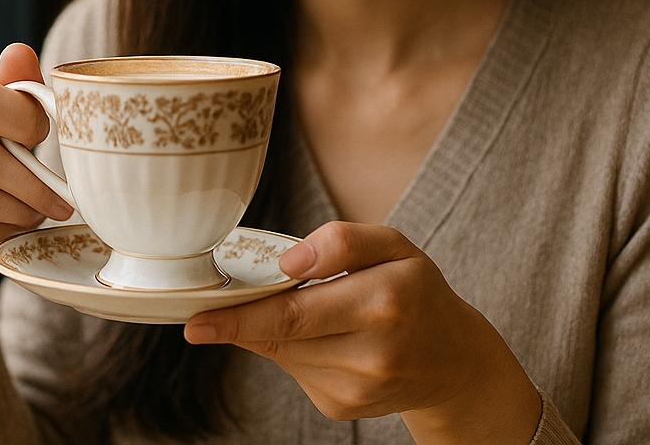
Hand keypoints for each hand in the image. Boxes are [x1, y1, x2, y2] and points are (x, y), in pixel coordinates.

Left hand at [183, 221, 541, 443]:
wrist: (454, 362)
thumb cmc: (416, 293)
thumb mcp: (394, 246)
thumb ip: (342, 241)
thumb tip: (288, 263)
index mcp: (384, 302)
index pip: (295, 312)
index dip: (240, 318)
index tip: (196, 322)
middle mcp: (371, 353)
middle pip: (282, 335)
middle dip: (241, 322)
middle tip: (205, 314)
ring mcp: (357, 388)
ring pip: (284, 353)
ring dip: (274, 329)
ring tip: (304, 308)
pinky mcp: (343, 407)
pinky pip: (297, 371)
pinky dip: (294, 349)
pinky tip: (322, 336)